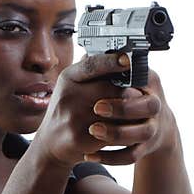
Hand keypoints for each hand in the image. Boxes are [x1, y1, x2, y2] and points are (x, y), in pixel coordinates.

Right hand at [33, 51, 136, 168]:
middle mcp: (69, 96)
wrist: (51, 142)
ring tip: (139, 112)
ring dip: (130, 113)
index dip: (112, 61)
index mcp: (68, 78)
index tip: (128, 59)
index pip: (92, 65)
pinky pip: (111, 133)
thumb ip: (91, 70)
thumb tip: (114, 51)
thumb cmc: (67, 109)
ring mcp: (73, 118)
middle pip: (109, 89)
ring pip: (114, 112)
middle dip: (130, 92)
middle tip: (143, 94)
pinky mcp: (79, 138)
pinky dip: (123, 131)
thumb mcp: (72, 84)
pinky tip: (129, 129)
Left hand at [83, 68, 176, 165]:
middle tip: (96, 107)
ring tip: (92, 130)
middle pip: (148, 106)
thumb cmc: (131, 95)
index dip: (125, 79)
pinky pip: (131, 156)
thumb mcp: (127, 77)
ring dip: (116, 133)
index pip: (143, 77)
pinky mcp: (145, 147)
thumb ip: (110, 66)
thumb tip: (88, 50)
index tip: (106, 78)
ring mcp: (153, 127)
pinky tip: (90, 155)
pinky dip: (110, 157)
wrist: (155, 125)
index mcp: (150, 81)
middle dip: (122, 107)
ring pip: (140, 133)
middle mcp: (156, 104)